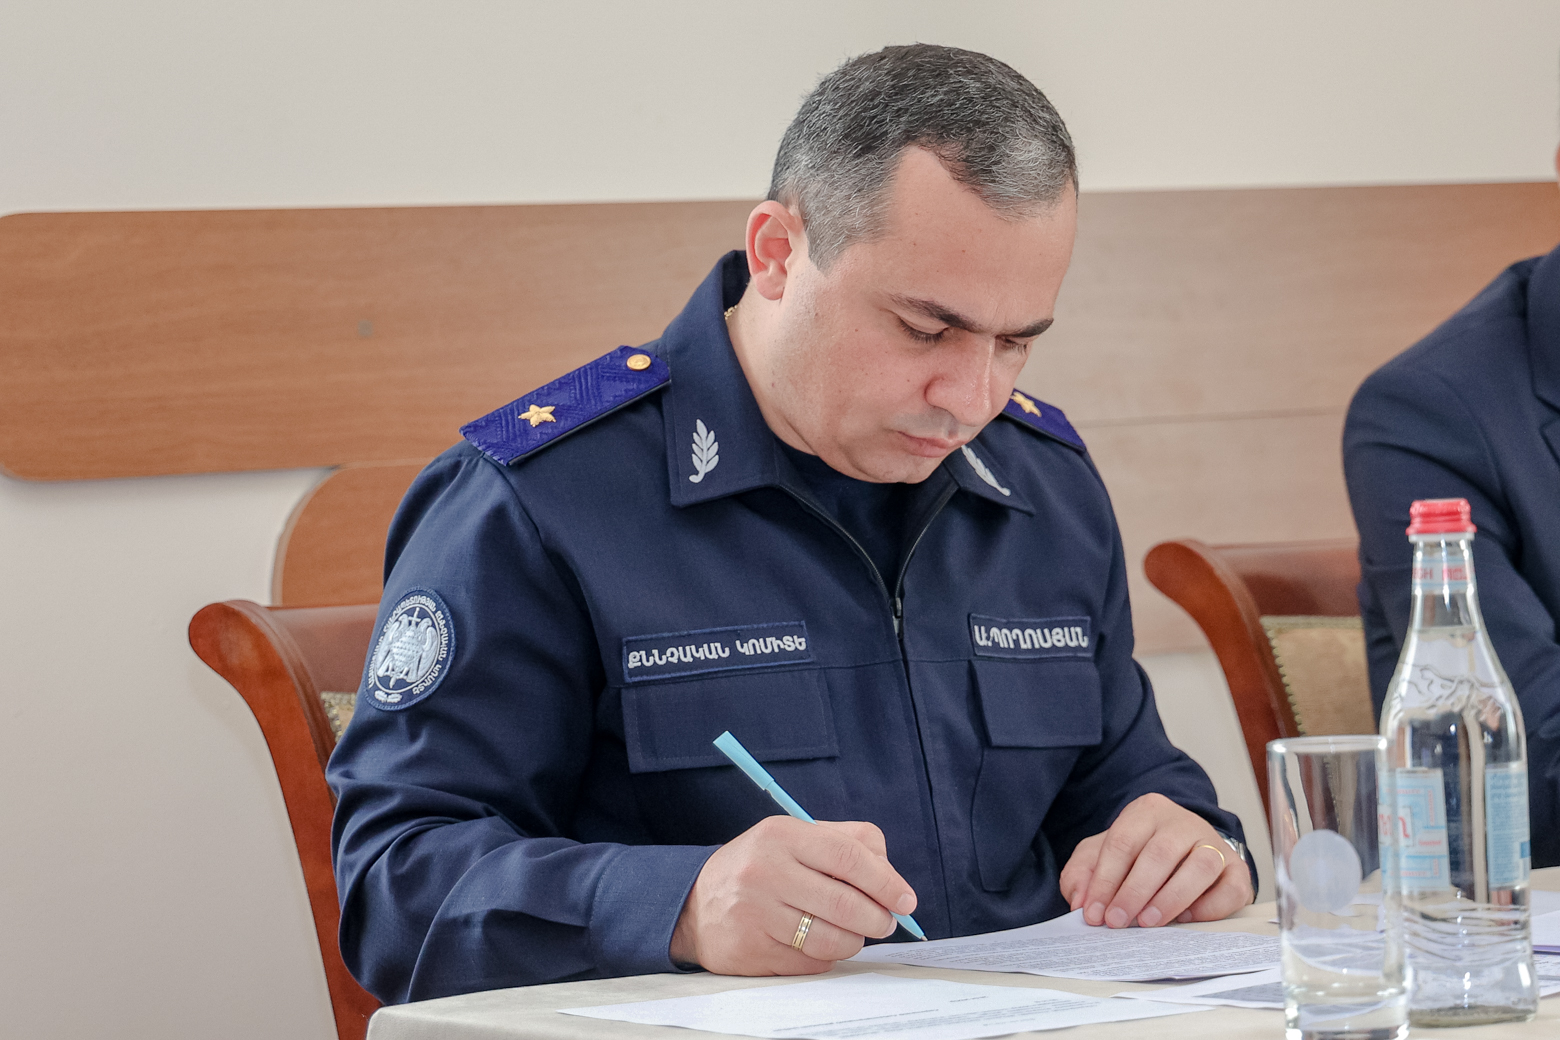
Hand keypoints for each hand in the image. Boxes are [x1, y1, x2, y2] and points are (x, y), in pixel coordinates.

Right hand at [669, 816, 917, 974]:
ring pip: (832, 939)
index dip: (886, 881)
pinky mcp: (752, 950)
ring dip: (854, 941)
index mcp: (781, 835)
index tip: (906, 900)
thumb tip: (891, 876)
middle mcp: (765, 871)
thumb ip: (844, 843)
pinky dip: (825, 957)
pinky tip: (817, 944)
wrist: (694, 904)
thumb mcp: (793, 837)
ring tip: (852, 933)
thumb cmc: (759, 867)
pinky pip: (811, 963)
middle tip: (886, 922)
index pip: (848, 856)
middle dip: (878, 919)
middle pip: (845, 903)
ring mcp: (756, 913)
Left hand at [1058, 793, 1251, 928]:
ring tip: (1148, 922)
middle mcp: (1183, 822)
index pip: (1122, 842)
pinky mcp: (1237, 869)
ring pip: (1200, 867)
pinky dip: (1211, 907)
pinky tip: (1187, 920)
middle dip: (1134, 892)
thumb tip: (1081, 902)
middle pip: (1159, 854)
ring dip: (1171, 898)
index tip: (1093, 913)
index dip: (1105, 880)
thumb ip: (1082, 873)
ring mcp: (1214, 844)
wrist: (1184, 849)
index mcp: (1146, 811)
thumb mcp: (1101, 855)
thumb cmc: (1137, 854)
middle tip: (1117, 922)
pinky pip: (1232, 888)